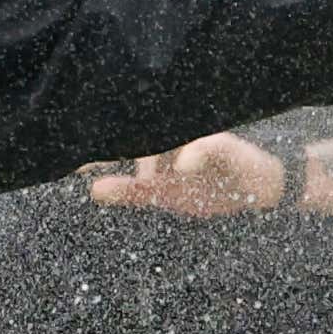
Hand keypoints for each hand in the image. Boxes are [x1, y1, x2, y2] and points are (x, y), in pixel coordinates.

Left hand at [87, 134, 282, 219]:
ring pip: (167, 140)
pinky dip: (195, 156)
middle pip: (139, 137)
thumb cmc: (212, 188)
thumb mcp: (167, 196)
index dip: (98, 152)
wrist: (263, 187)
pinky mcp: (225, 144)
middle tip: (88, 160)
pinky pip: (208, 147)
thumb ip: (132, 191)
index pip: (122, 145)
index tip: (70, 159)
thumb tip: (93, 190)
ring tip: (149, 180)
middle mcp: (174, 138)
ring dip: (154, 156)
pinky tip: (184, 167)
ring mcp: (198, 137)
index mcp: (158, 147)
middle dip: (115, 147)